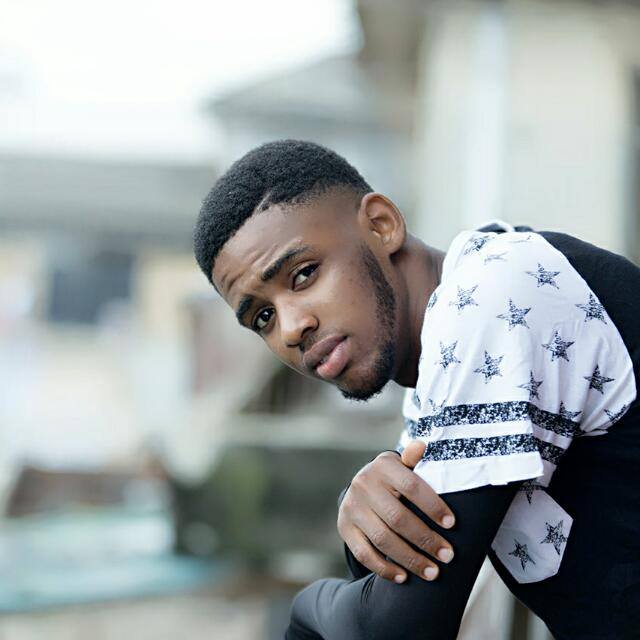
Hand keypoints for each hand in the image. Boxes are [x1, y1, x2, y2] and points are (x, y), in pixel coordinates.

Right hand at [337, 441, 454, 582]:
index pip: (411, 486)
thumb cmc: (394, 479)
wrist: (361, 486)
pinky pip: (364, 553)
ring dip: (410, 559)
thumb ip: (414, 460)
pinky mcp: (344, 527)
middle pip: (398, 518)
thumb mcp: (403, 466)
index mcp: (383, 466)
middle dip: (426, 540)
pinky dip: (385, 568)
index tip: (452, 524)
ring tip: (432, 572)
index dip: (432, 506)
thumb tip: (421, 447)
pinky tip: (404, 577)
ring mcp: (351, 507)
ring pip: (383, 539)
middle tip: (448, 555)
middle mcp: (363, 484)